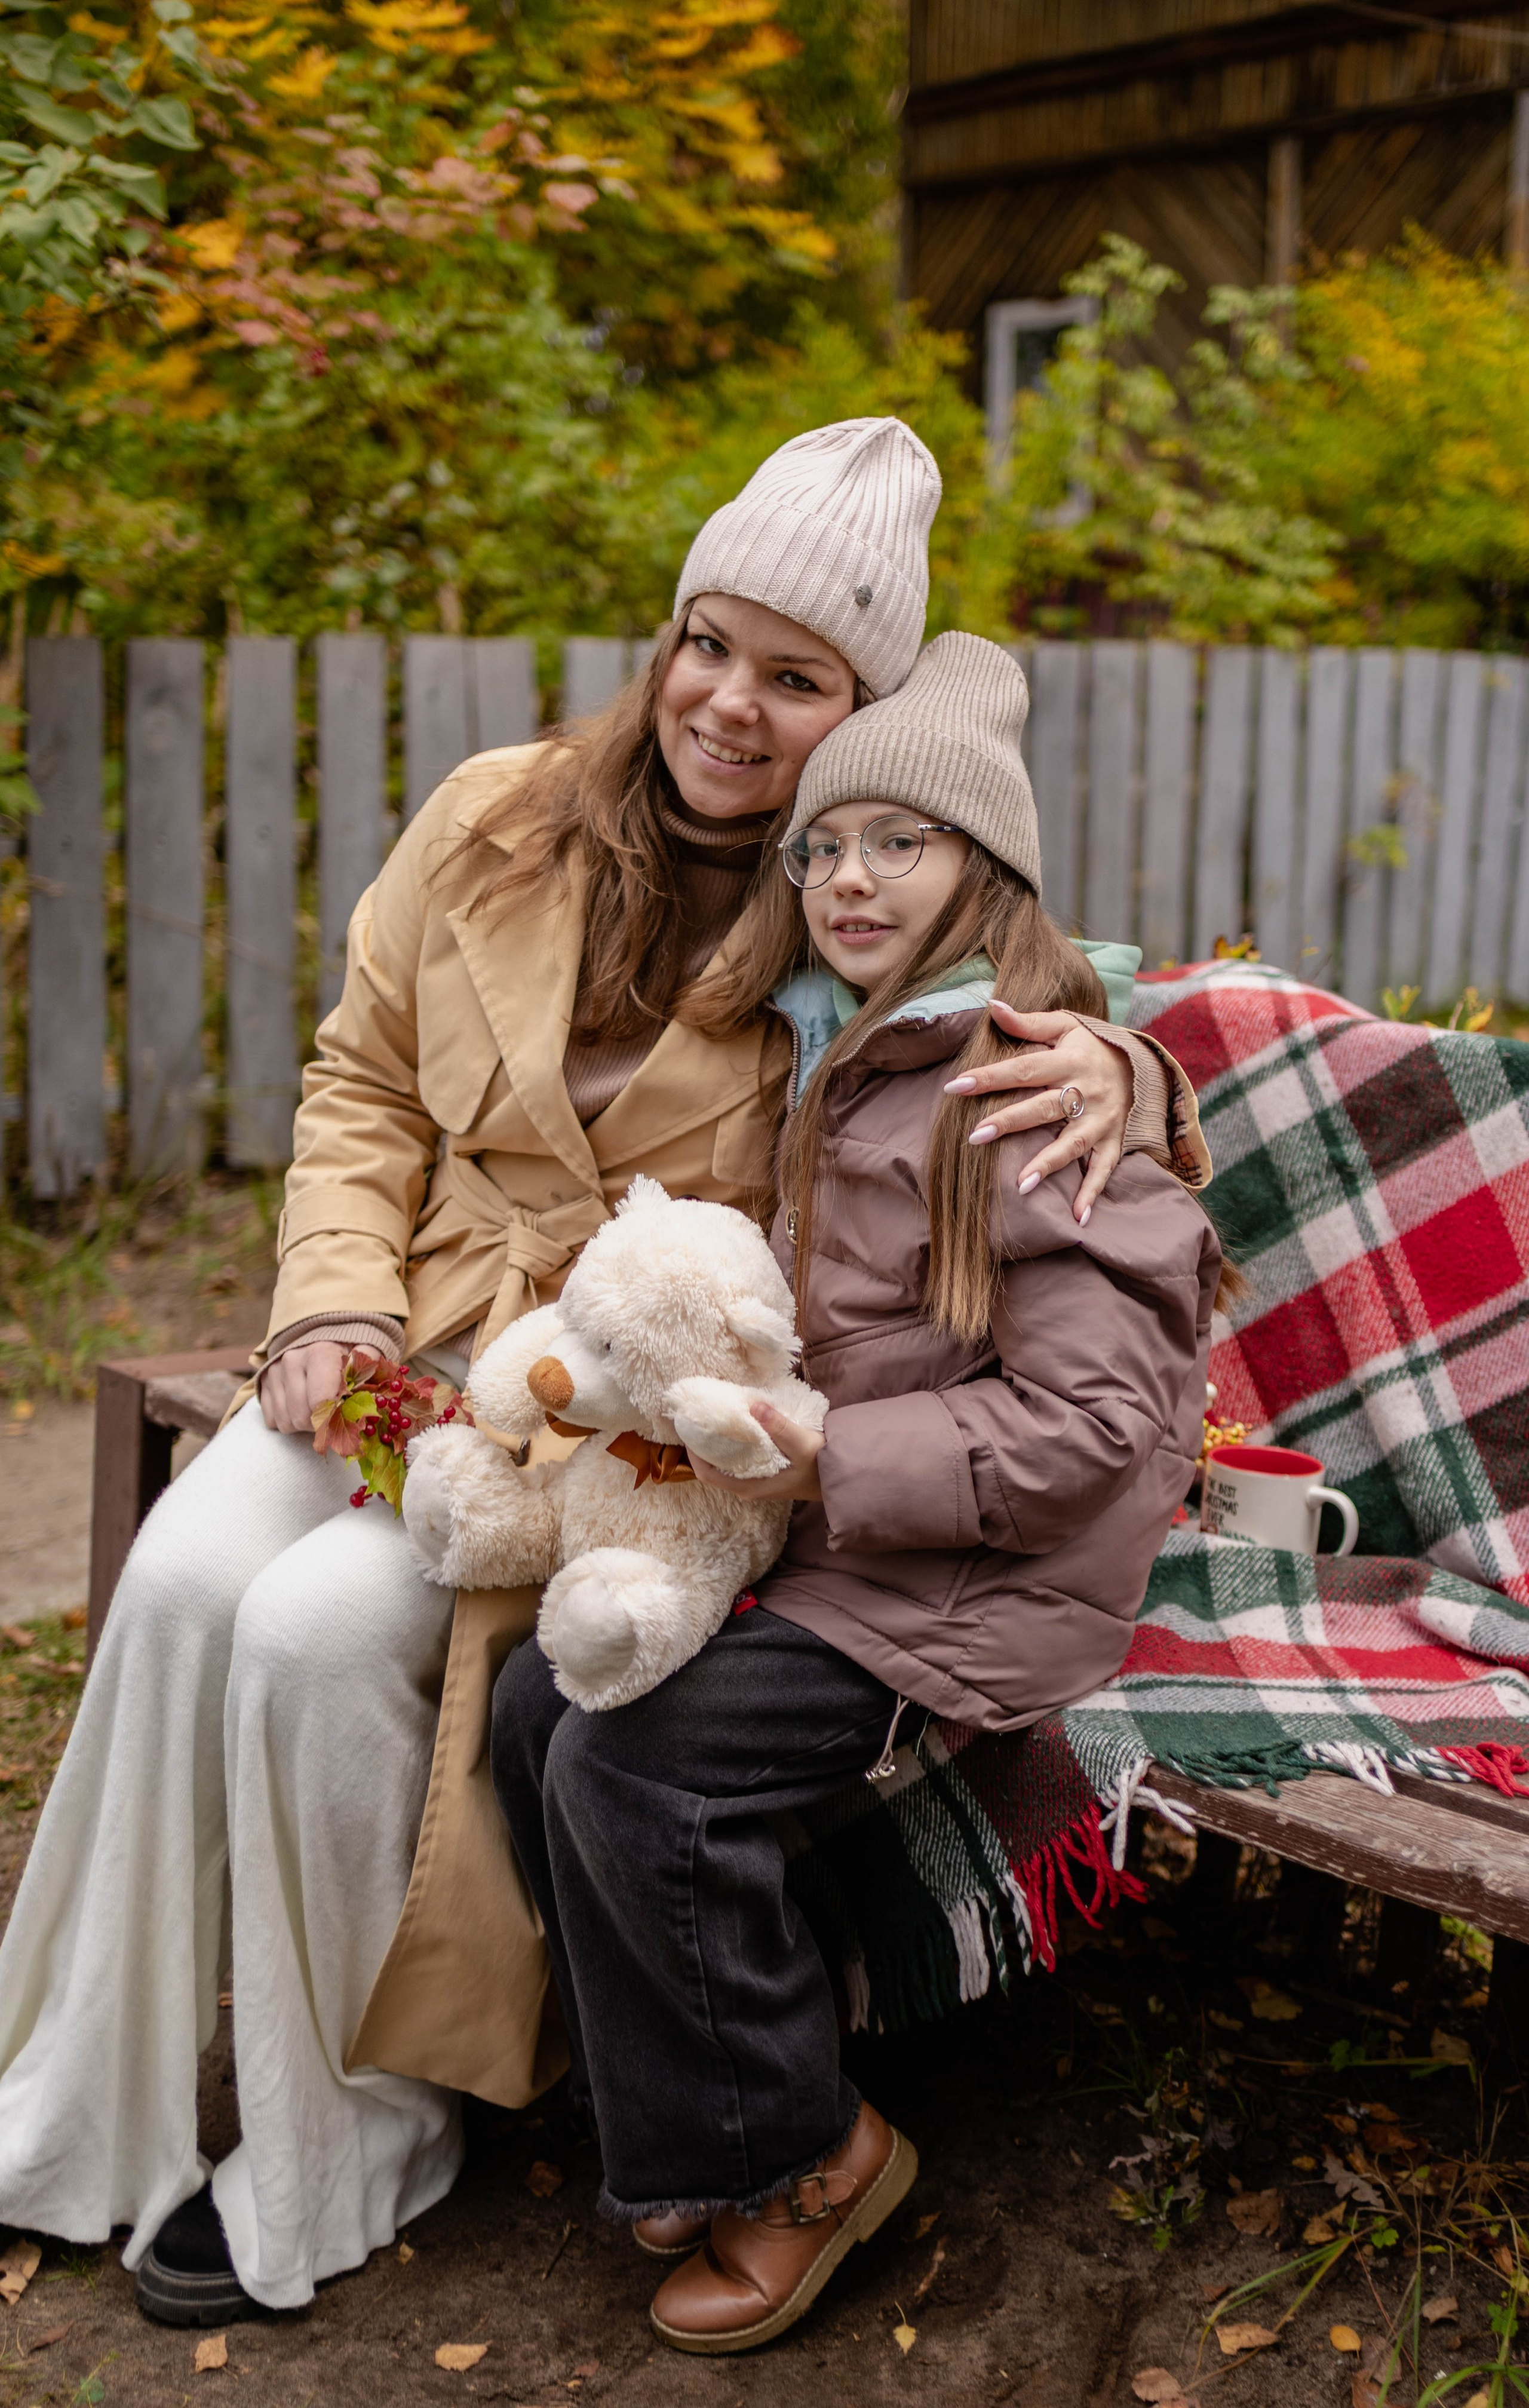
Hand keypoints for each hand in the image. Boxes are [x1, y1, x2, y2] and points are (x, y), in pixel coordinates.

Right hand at [260, 1341, 370, 1435]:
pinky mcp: (262, 1382)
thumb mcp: (367, 1354)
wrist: (322, 1335)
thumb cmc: (349, 1350)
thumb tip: (371, 1398)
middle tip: (334, 1413)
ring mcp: (273, 1372)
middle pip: (303, 1418)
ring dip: (305, 1424)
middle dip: (322, 1423)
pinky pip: (272, 1421)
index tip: (346, 1412)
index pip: (321, 1401)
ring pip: (286, 1422)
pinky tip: (301, 1405)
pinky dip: (288, 1420)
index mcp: (320, 1352)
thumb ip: (370, 1373)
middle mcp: (292, 1361)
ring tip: (318, 1407)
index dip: (336, 1415)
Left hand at [687, 1399, 823, 1502]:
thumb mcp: (801, 1444)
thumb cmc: (822, 1466)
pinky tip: (736, 1425)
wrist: (843, 1479)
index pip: (707, 1474)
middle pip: (713, 1467)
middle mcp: (749, 1487)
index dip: (693, 1453)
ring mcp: (757, 1482)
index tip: (688, 1428)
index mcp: (750, 1487)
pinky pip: (739, 1460)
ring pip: (725, 1463)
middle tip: (698, 1416)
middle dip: (703, 1444)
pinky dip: (732, 1444)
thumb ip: (778, 1426)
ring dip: (717, 1443)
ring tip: (713, 1416)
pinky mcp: (765, 1474)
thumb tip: (753, 1406)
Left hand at [944, 1008, 1131, 1223]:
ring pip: (1073, 1143)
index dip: (989, 1077)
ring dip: (1049, 1163)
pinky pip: (1104, 1169)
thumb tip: (992, 1006)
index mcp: (1069, 1060)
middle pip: (1044, 1108)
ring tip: (1021, 1185)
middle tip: (975, 1136)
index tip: (955, 1086)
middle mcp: (1086, 1091)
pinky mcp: (1114, 1141)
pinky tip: (1078, 1217)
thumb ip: (1028, 1022)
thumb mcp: (1066, 1025)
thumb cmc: (1092, 1045)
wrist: (1146, 1065)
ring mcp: (1101, 1119)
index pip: (1024, 1068)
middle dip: (1011, 1121)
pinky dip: (1092, 1193)